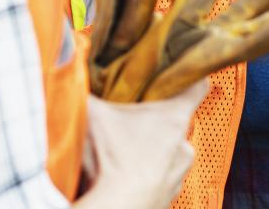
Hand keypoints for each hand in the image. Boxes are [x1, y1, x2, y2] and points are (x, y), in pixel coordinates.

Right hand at [74, 78, 208, 208]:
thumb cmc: (112, 161)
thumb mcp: (92, 115)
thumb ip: (83, 91)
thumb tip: (71, 73)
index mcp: (175, 118)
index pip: (197, 86)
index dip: (189, 76)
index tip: (180, 72)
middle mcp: (184, 147)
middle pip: (177, 122)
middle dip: (156, 119)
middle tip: (132, 116)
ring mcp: (178, 176)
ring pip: (168, 153)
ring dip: (150, 150)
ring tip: (124, 150)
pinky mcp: (167, 199)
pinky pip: (159, 179)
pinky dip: (146, 175)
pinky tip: (124, 175)